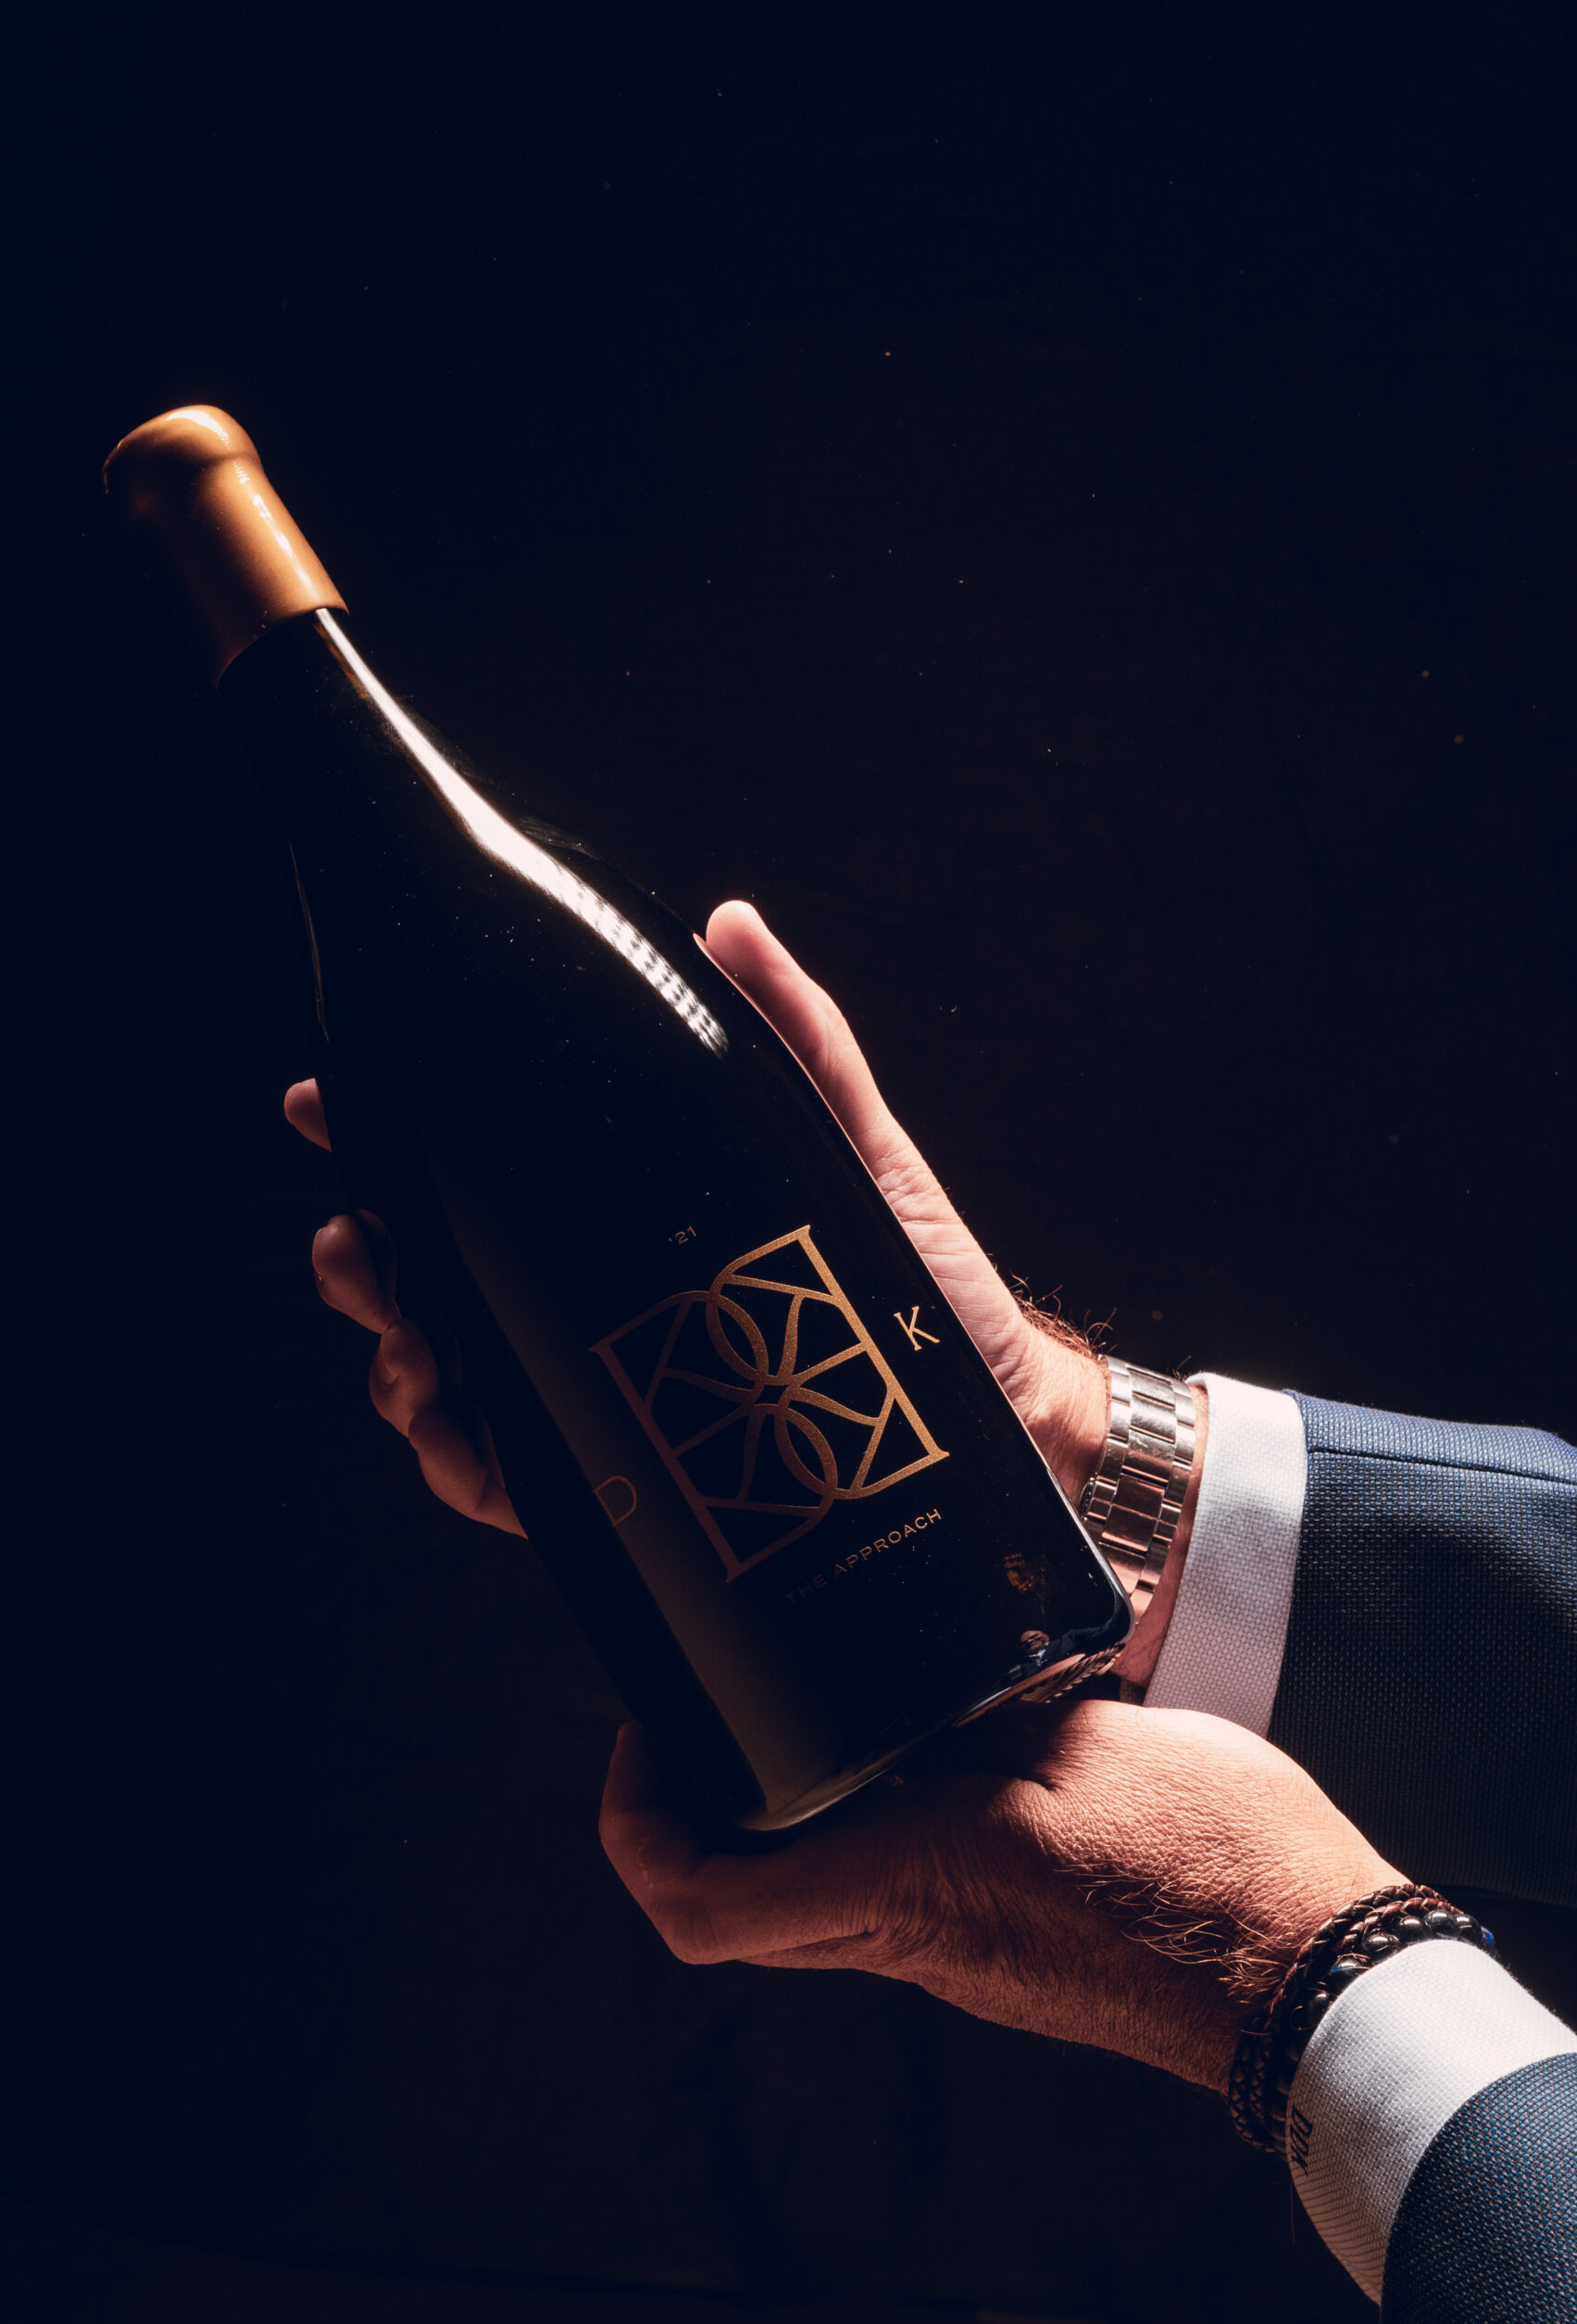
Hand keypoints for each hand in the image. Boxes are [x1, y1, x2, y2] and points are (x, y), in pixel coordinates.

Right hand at [286, 901, 1196, 1665]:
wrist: (1002, 1427)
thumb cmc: (926, 1285)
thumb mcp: (855, 1145)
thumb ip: (797, 1037)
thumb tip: (731, 922)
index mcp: (625, 1221)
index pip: (483, 1169)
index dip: (388, 1133)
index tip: (330, 1099)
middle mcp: (594, 1304)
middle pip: (438, 1274)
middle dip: (370, 1257)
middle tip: (363, 1246)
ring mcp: (600, 1393)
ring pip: (450, 1374)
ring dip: (402, 1361)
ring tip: (411, 1351)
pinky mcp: (625, 1488)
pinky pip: (510, 1480)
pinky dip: (463, 1459)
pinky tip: (456, 1433)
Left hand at [600, 1698, 1393, 2092]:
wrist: (1309, 1975)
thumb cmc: (1215, 1866)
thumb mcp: (1083, 1744)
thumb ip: (984, 1709)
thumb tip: (922, 1676)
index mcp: (912, 1882)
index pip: (707, 1903)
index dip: (640, 1826)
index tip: (647, 1739)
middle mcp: (912, 1936)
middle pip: (738, 1900)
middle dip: (694, 1803)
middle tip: (707, 1703)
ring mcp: (953, 1952)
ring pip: (809, 1891)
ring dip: (781, 1806)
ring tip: (805, 1695)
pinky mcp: (997, 1944)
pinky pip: (885, 1881)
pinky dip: (864, 1812)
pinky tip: (914, 1730)